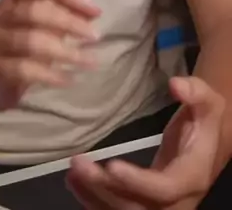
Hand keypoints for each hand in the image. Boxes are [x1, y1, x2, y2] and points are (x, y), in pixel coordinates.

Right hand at [0, 0, 100, 110]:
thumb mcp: (42, 27)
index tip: (94, 10)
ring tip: (89, 61)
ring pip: (30, 40)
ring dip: (64, 51)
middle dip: (69, 22)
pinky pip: (23, 69)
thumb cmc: (19, 48)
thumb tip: (93, 12)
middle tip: (94, 36)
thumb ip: (64, 16)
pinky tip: (67, 80)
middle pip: (34, 10)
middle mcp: (0, 15)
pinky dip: (49, 74)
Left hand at [66, 75, 224, 209]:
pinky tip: (74, 181)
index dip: (137, 181)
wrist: (208, 144)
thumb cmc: (205, 122)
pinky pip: (117, 209)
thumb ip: (195, 91)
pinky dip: (93, 199)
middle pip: (137, 206)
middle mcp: (176, 199)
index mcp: (191, 176)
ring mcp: (160, 206)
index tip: (111, 164)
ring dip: (94, 194)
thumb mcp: (209, 103)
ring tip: (73, 171)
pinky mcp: (145, 203)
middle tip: (79, 164)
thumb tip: (175, 85)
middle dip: (105, 188)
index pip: (163, 188)